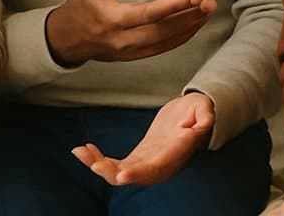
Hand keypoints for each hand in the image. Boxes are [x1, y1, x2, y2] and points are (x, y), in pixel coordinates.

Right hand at [44, 0, 216, 65]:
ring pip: (167, 42)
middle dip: (190, 16)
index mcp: (113, 19)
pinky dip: (182, 37)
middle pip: (164, 31)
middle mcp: (123, 39)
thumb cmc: (81, 2)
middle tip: (210, 2)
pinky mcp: (136, 56)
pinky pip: (164, 48)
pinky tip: (194, 24)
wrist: (69, 37)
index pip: (150, 14)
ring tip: (208, 11)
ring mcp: (131, 51)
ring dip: (191, 27)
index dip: (176, 5)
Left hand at [72, 92, 212, 185]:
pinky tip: (83, 149)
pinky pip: (115, 165)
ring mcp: (147, 163)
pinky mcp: (137, 158)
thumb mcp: (204, 108)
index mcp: (175, 153)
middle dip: (112, 173)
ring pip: (120, 172)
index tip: (121, 175)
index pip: (157, 167)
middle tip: (93, 163)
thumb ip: (204, 115)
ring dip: (98, 166)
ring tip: (79, 152)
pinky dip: (98, 159)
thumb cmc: (199, 111)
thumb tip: (203, 122)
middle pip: (134, 175)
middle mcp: (160, 164)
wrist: (192, 116)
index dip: (139, 173)